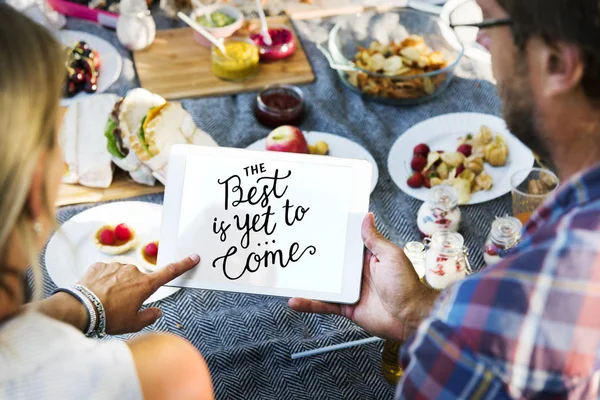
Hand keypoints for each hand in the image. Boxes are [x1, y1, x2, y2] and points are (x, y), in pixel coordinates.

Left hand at [77, 254, 199, 334]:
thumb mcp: (133, 324)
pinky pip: (105, 272)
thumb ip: (149, 317)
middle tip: (120, 305)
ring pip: (121, 275)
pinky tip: (96, 293)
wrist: (80, 309)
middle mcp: (133, 271)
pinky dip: (103, 281)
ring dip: (116, 285)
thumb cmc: (109, 318)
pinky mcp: (99, 265)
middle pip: (138, 279)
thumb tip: (157, 312)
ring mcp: (115, 266)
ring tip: (105, 300)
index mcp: (145, 284)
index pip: (170, 272)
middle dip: (132, 289)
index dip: (183, 265)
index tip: (194, 257)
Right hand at [289, 214, 437, 340]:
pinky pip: (325, 304)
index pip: (347, 245)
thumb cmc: (406, 285)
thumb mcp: (390, 256)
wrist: (410, 318)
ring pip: (325, 284)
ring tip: (288, 274)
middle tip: (294, 245)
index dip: (334, 236)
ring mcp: (351, 291)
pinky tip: (295, 301)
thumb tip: (366, 217)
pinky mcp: (346, 308)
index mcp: (368, 258)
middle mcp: (357, 273)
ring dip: (308, 280)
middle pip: (332, 263)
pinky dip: (310, 303)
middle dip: (315, 256)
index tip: (317, 225)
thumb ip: (374, 240)